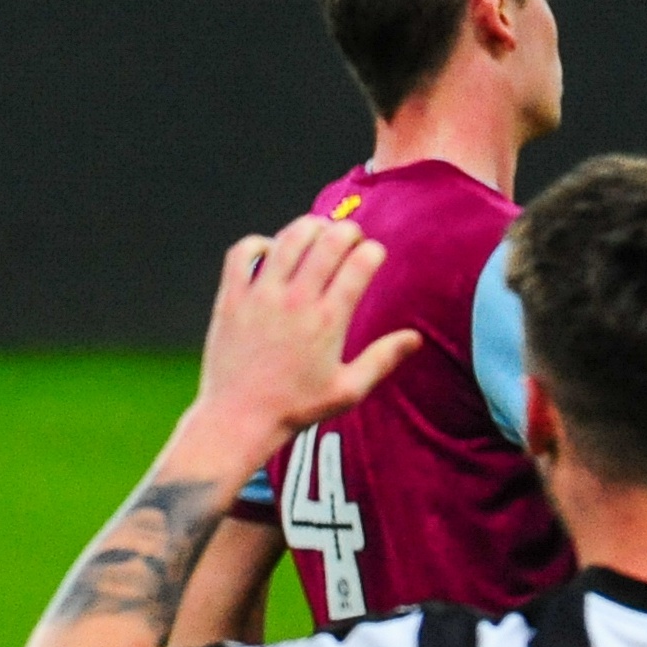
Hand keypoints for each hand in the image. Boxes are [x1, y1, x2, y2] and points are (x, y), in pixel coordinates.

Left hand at [189, 212, 423, 447]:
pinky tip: (272, 252)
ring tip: (318, 233)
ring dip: (309, 227)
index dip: (373, 251)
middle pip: (329, 240)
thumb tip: (416, 338)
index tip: (373, 256)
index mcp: (328, 321)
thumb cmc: (294, 409)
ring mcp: (261, 296)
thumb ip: (383, 360)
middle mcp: (296, 301)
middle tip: (350, 238)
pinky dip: (259, 243)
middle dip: (347, 231)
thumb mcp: (347, 391)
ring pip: (289, 237)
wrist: (238, 419)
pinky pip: (243, 252)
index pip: (360, 262)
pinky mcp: (231, 298)